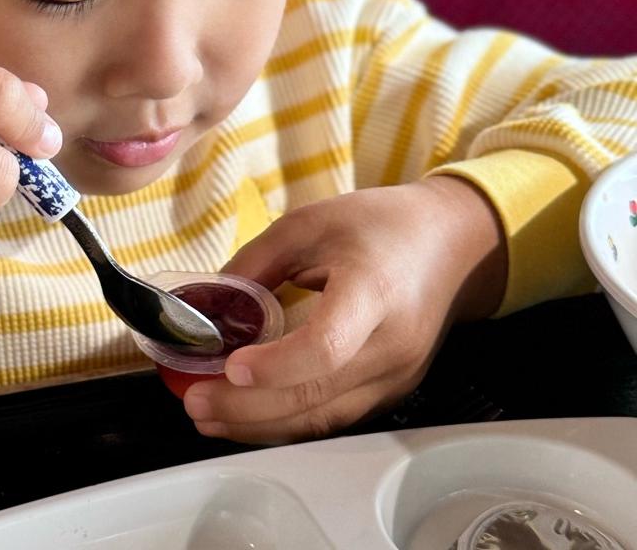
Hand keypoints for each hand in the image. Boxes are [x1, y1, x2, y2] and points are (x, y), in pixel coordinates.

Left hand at [181, 176, 506, 442]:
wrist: (452, 245)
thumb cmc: (380, 226)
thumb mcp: (310, 222)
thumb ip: (257, 262)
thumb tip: (208, 305)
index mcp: (373, 292)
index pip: (327, 347)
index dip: (276, 366)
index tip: (230, 367)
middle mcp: (391, 346)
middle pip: (317, 394)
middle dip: (248, 407)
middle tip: (194, 402)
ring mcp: (396, 377)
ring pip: (324, 419)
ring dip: (261, 425)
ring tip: (208, 416)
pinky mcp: (391, 392)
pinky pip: (335, 417)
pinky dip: (288, 422)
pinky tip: (248, 416)